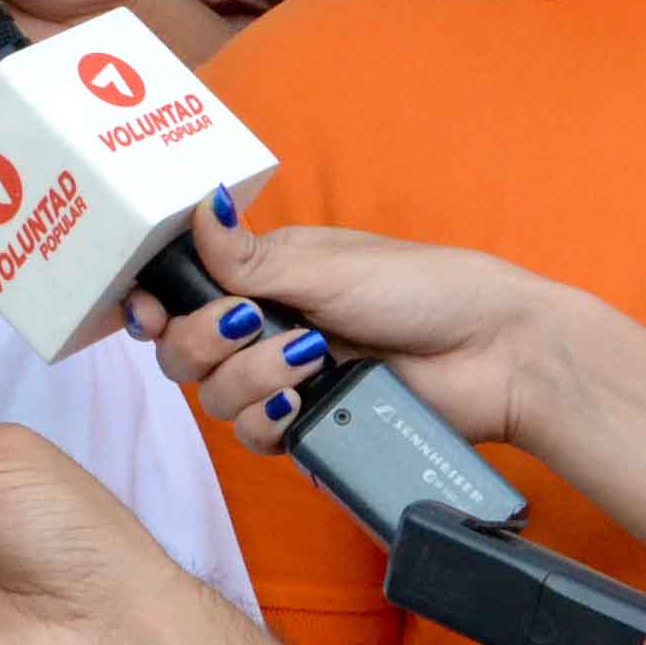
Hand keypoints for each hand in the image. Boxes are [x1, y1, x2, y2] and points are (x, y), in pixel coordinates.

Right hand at [135, 202, 569, 454]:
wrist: (498, 354)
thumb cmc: (428, 290)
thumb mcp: (331, 266)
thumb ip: (250, 256)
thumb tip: (195, 206)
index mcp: (264, 278)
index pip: (178, 294)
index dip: (150, 306)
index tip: (147, 312)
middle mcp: (265, 329)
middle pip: (181, 352)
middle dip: (203, 341)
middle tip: (251, 325)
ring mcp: (287, 379)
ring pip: (213, 398)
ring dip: (249, 379)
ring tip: (310, 360)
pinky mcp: (312, 424)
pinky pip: (256, 438)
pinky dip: (269, 420)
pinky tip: (304, 400)